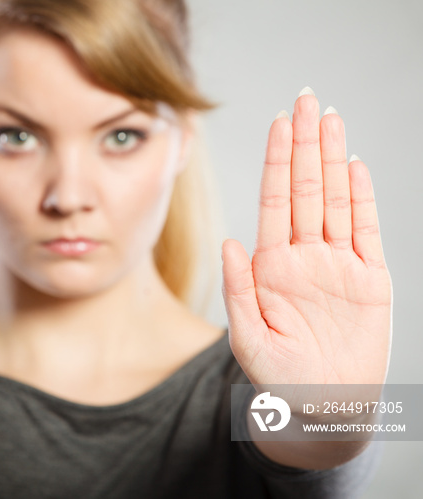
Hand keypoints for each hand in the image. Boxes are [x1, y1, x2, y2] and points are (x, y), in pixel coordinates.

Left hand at [221, 88, 391, 387]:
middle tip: (305, 99)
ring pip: (336, 200)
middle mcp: (304, 256)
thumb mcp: (247, 336)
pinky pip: (367, 231)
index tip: (277, 123)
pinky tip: (356, 167)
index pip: (274, 201)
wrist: (320, 407)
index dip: (277, 161)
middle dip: (304, 144)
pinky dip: (364, 199)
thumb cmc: (277, 377)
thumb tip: (232, 242)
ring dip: (333, 159)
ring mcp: (338, 265)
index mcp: (271, 265)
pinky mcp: (369, 281)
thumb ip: (238, 288)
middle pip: (305, 189)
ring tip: (329, 119)